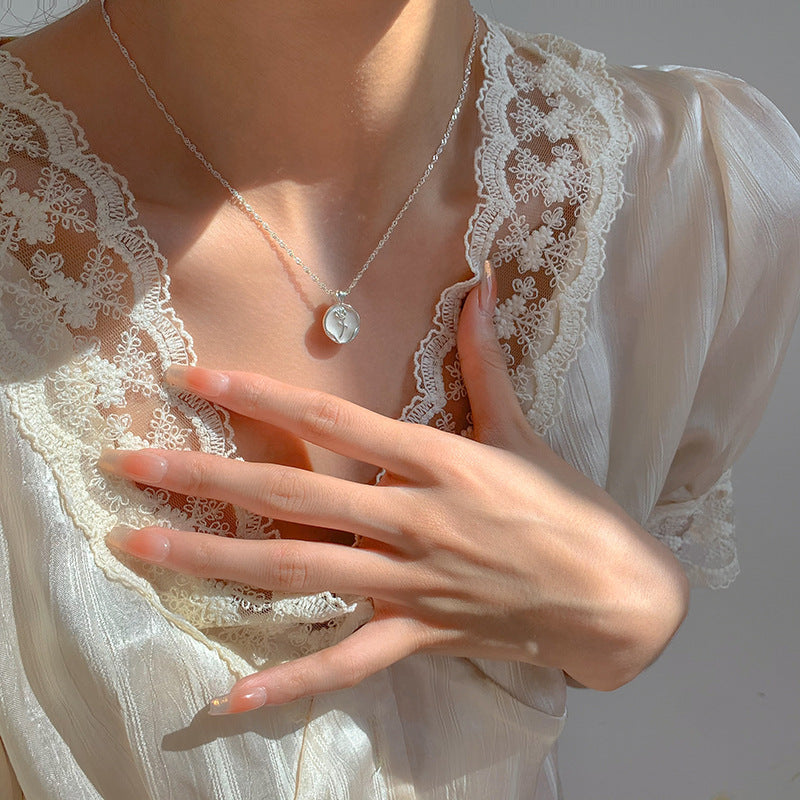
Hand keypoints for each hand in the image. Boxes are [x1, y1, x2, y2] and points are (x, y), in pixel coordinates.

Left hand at [100, 263, 688, 714]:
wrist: (614, 595)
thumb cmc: (569, 506)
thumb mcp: (525, 429)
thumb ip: (485, 360)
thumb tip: (477, 285)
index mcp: (438, 462)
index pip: (333, 424)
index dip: (262, 396)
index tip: (196, 378)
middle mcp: (412, 520)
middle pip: (293, 497)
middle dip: (206, 478)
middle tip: (132, 464)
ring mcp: (411, 583)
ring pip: (299, 573)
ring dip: (216, 562)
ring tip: (143, 550)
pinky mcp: (418, 634)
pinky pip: (347, 663)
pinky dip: (291, 679)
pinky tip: (230, 694)